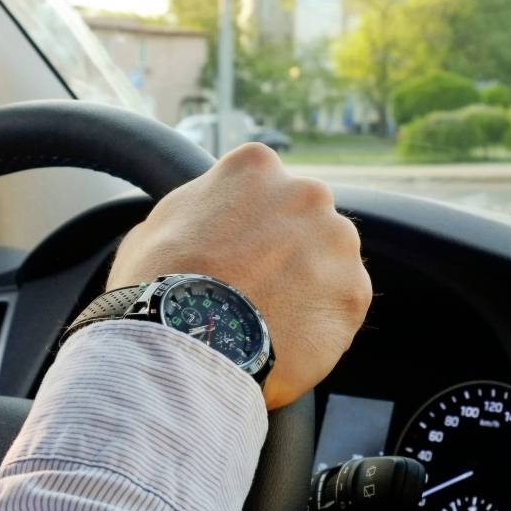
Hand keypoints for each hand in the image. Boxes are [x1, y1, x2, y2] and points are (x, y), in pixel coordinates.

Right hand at [108, 142, 369, 409]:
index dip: (248, 227)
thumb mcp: (156, 224)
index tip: (236, 254)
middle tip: (254, 289)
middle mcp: (307, 192)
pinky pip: (341, 305)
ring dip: (308, 285)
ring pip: (330, 262)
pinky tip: (284, 340)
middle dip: (286, 251)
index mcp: (256, 167)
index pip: (264, 190)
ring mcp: (337, 241)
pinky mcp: (354, 291)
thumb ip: (196, 208)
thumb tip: (201, 215)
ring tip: (267, 320)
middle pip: (305, 221)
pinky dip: (320, 324)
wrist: (184, 343)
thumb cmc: (157, 283)